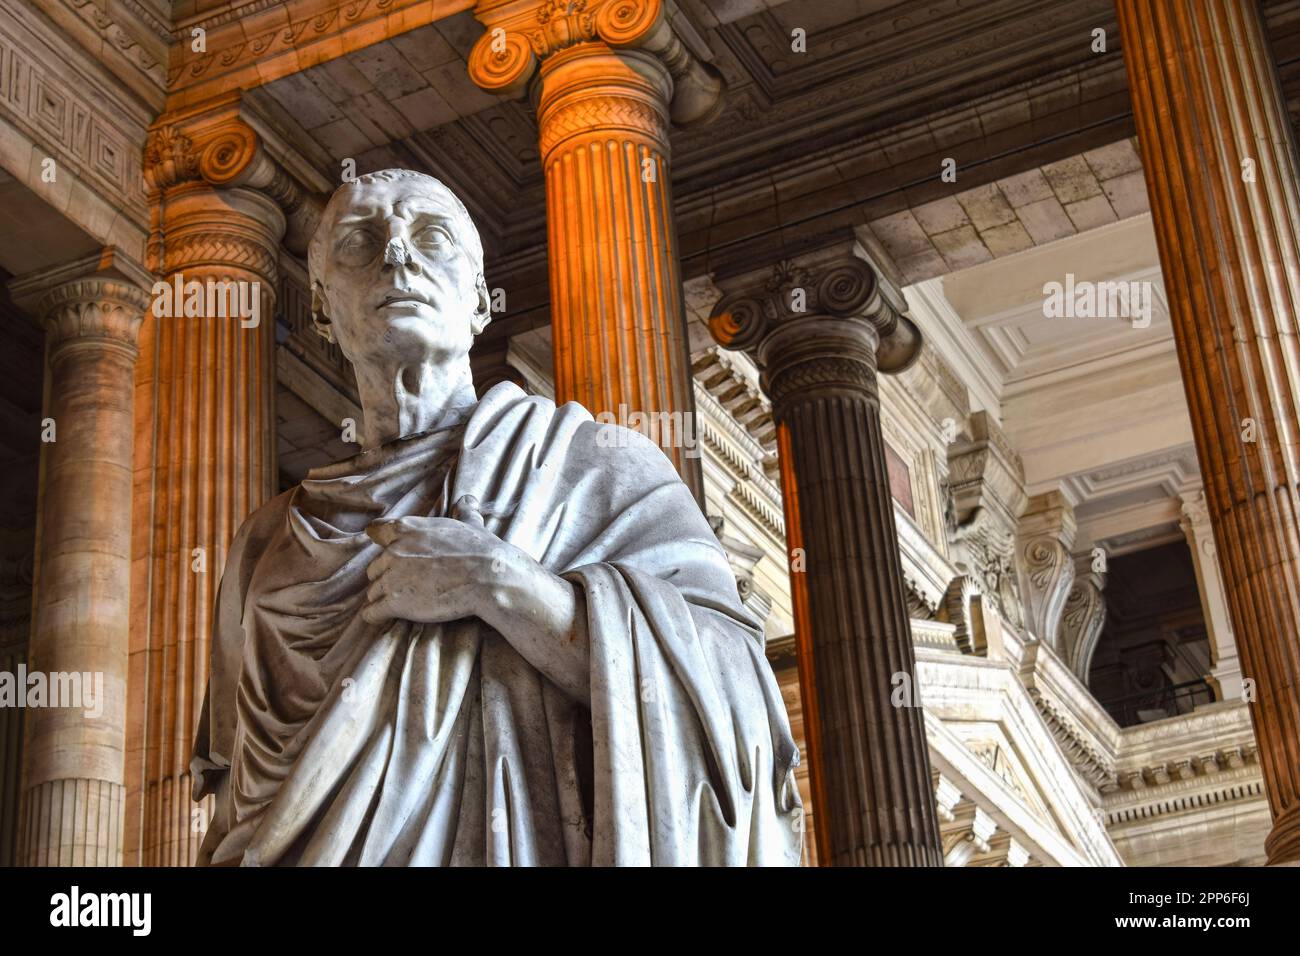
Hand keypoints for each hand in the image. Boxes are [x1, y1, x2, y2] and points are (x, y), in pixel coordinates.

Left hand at [362, 494, 591, 704]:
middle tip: (403, 585)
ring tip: (398, 604)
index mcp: (407, 529)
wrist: (487, 577)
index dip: (379, 541)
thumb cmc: (480, 551)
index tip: (382, 548)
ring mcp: (391, 578)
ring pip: (373, 591)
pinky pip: (373, 612)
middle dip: (385, 576)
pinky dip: (375, 616)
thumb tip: (468, 500)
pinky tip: (383, 619)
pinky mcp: (395, 603)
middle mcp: (393, 551)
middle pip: (374, 567)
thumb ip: (463, 512)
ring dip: (383, 597)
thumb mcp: (470, 525)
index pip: (377, 531)